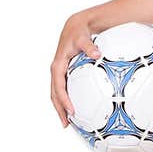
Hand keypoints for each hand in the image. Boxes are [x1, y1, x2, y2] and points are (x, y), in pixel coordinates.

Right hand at [51, 13, 100, 127]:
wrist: (75, 26)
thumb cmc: (79, 33)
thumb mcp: (83, 38)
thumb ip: (89, 47)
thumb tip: (97, 54)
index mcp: (58, 65)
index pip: (58, 87)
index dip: (63, 100)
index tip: (71, 111)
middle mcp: (56, 71)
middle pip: (54, 94)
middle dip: (59, 110)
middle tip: (66, 125)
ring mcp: (60, 73)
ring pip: (57, 94)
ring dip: (61, 108)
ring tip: (68, 122)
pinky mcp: (65, 73)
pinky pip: (64, 89)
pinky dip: (67, 100)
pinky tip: (76, 109)